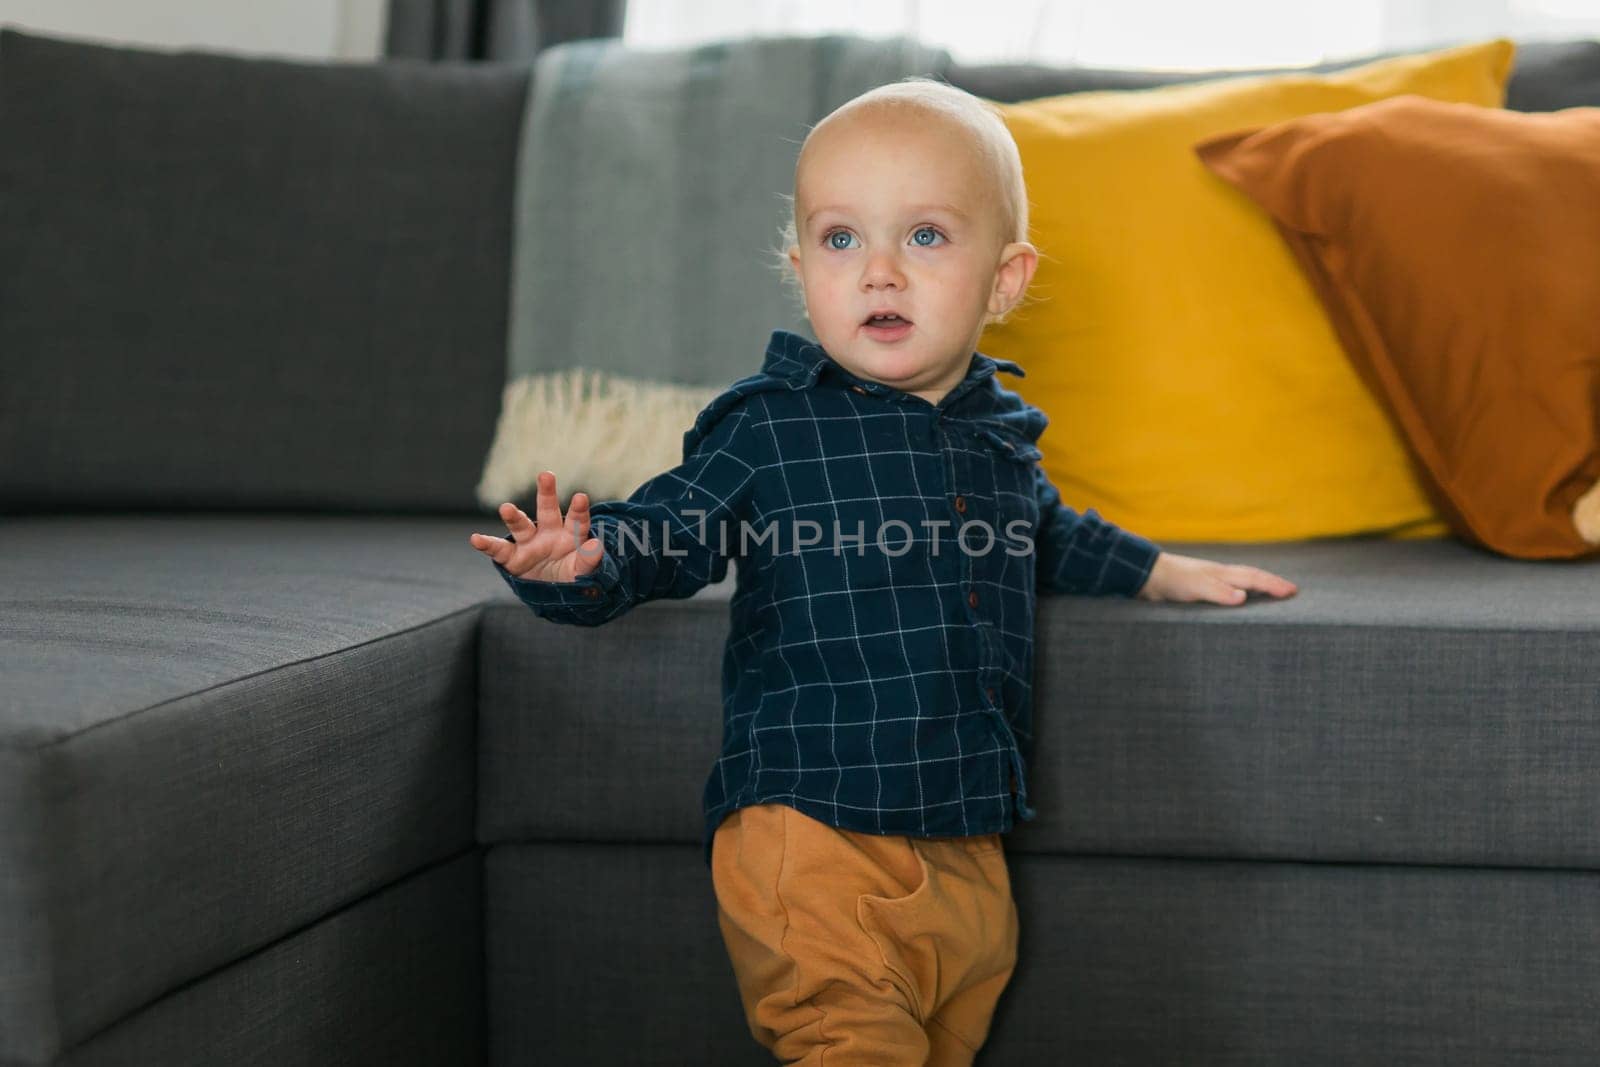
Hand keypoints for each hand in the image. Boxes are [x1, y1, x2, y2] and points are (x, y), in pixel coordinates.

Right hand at [467, 470, 604, 582]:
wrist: (553, 594)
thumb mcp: (583, 571)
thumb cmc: (571, 576)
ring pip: (521, 525)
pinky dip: (486, 544)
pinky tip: (476, 539)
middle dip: (547, 493)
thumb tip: (597, 545)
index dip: (579, 509)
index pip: (577, 520)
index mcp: (570, 535)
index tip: (581, 497)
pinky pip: (498, 550)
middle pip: (547, 510)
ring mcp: (529, 544)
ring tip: (506, 508)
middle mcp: (548, 533)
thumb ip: (589, 560)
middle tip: (547, 475)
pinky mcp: (512, 558)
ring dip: (513, 516)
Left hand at [1135, 551, 1297, 605]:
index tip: (1293, 591)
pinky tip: (1238, 601)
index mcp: (1223, 573)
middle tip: (1291, 591)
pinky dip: (1240, 594)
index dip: (1274, 585)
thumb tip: (1243, 597)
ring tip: (1271, 594)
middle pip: (1252, 577)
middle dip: (1272, 584)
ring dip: (1257, 587)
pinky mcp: (1200, 590)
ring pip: (1241, 583)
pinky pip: (1228, 591)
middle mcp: (1220, 575)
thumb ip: (1218, 592)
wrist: (1147, 575)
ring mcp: (1211, 581)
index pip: (1255, 578)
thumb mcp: (1196, 586)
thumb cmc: (1172, 579)